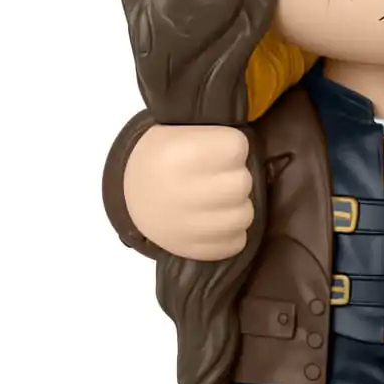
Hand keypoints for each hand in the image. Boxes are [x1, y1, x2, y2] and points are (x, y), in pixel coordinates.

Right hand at [123, 124, 253, 259]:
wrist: (134, 192)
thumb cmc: (168, 156)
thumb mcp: (183, 132)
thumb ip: (216, 134)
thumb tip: (250, 148)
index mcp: (179, 154)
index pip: (236, 147)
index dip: (233, 147)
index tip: (222, 151)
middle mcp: (181, 191)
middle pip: (242, 183)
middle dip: (237, 178)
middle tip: (223, 177)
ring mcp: (186, 226)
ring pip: (244, 216)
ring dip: (239, 206)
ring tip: (222, 200)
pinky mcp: (194, 251)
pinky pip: (235, 243)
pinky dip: (233, 233)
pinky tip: (217, 220)